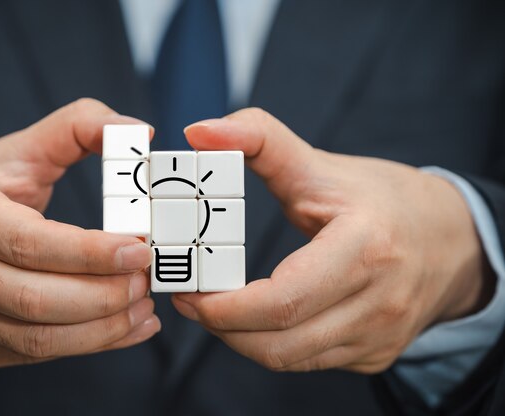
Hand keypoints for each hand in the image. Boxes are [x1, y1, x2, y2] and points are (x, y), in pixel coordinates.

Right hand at [0, 99, 159, 366]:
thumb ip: (78, 127)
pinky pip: (37, 354)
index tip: (139, 250)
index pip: (27, 242)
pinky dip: (89, 345)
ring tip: (143, 306)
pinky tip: (124, 327)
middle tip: (146, 279)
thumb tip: (140, 130)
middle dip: (103, 295)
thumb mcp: (16, 149)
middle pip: (34, 299)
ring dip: (103, 328)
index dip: (88, 252)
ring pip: (37, 337)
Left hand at [172, 108, 493, 372]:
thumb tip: (199, 131)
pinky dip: (272, 343)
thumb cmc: (381, 198)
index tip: (188, 292)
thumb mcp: (322, 164)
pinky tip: (257, 317)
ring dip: (241, 339)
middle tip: (190, 302)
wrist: (449, 238)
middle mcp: (379, 302)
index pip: (284, 300)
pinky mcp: (374, 354)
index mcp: (367, 248)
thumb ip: (259, 139)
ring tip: (217, 308)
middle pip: (280, 342)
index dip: (226, 307)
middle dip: (222, 327)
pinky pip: (308, 361)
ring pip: (289, 359)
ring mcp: (379, 336)